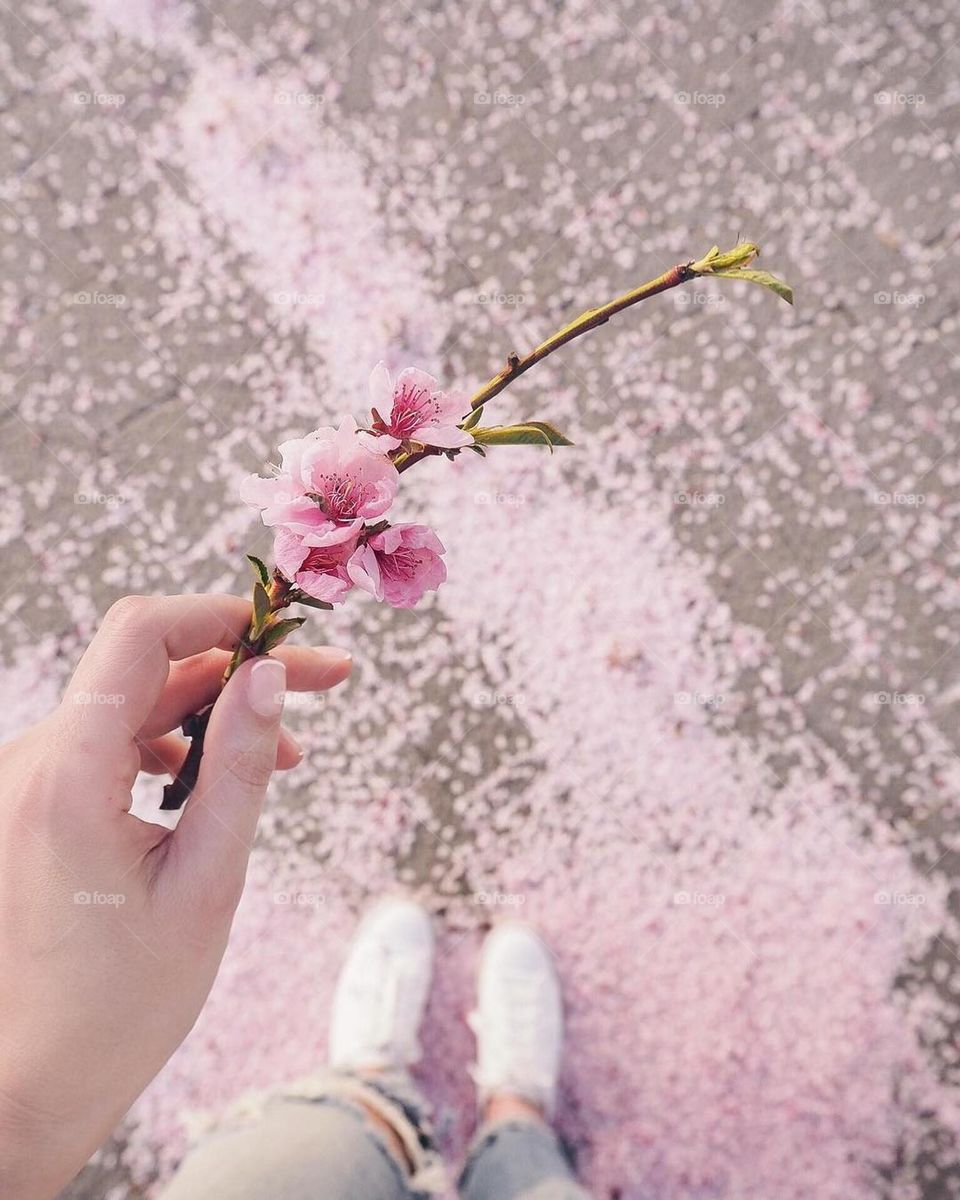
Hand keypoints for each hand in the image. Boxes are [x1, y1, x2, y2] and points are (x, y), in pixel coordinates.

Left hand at [0, 593, 350, 1198]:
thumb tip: (269, 676)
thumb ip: (239, 768)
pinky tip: (218, 780)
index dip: (218, 616)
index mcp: (68, 776)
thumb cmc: (121, 1000)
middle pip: (145, 669)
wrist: (33, 1080)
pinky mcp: (34, 805)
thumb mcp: (206, 880)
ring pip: (130, 705)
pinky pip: (108, 745)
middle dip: (239, 667)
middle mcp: (32, 764)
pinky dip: (171, 745)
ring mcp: (27, 784)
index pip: (139, 636)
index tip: (285, 635)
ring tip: (286, 752)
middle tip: (327, 683)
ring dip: (210, 712)